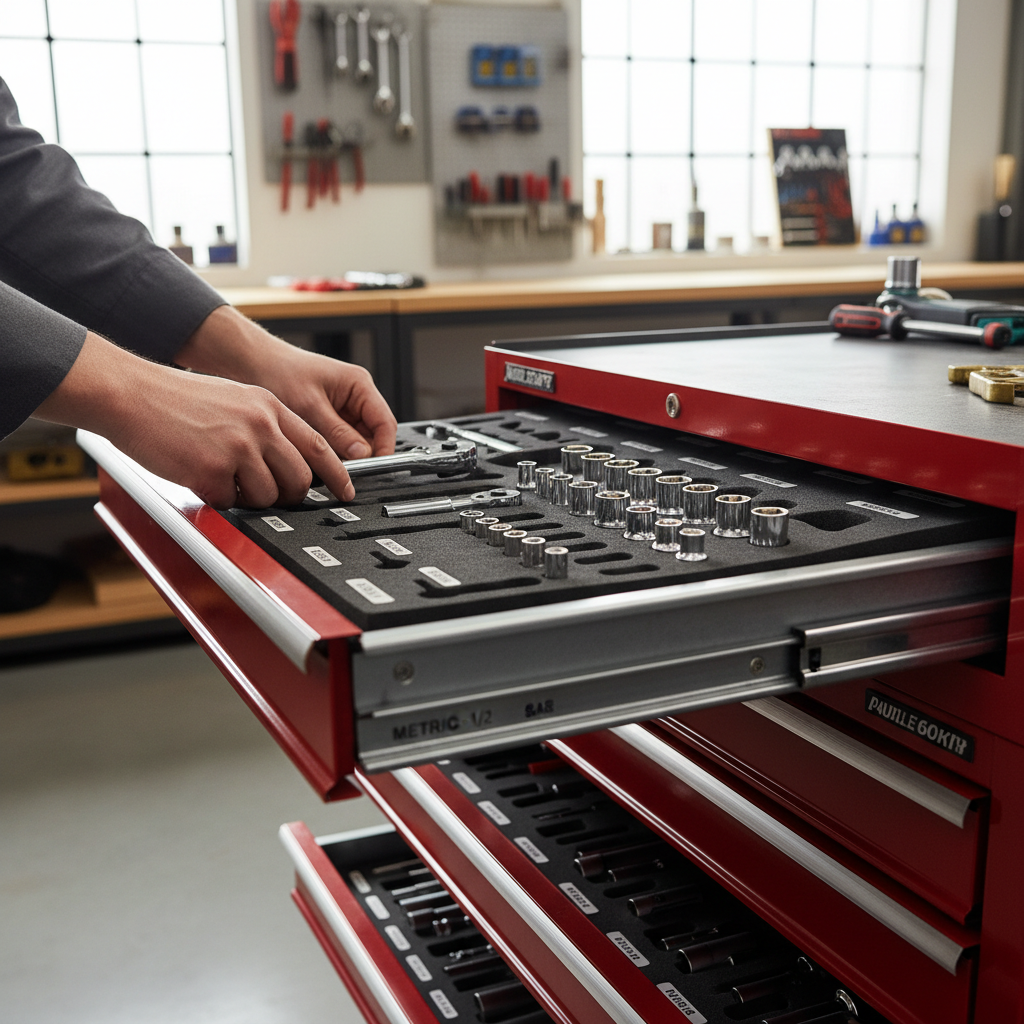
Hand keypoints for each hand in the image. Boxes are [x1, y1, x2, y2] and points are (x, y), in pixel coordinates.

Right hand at [35, 332, 355, 508]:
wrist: (131, 394)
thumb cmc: (175, 399)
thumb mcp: (235, 397)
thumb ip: (265, 424)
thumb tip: (289, 459)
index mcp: (269, 407)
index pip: (318, 446)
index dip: (337, 474)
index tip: (346, 491)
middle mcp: (260, 426)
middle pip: (299, 479)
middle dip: (290, 496)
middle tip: (273, 496)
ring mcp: (237, 449)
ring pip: (268, 496)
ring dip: (250, 498)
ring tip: (225, 479)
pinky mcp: (212, 471)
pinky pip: (230, 503)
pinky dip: (218, 498)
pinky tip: (201, 476)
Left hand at [175, 305, 397, 461]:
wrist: (247, 363)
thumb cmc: (276, 371)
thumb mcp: (309, 405)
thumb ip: (337, 432)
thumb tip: (361, 455)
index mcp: (358, 385)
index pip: (385, 423)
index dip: (384, 449)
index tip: (373, 468)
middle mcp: (353, 397)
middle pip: (371, 436)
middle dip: (359, 455)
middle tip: (342, 470)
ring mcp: (340, 409)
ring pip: (353, 442)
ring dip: (341, 454)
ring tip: (320, 459)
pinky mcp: (325, 419)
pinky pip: (336, 442)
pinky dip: (327, 452)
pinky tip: (312, 455)